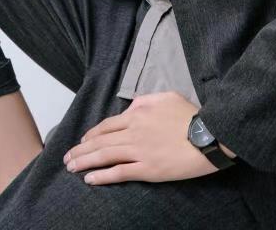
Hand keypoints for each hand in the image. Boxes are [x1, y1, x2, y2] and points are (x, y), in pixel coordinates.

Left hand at [62, 91, 226, 185]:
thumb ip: (144, 101)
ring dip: (85, 162)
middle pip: (100, 141)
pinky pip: (119, 172)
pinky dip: (102, 176)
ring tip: (71, 167)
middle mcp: (133, 131)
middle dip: (81, 150)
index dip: (91, 134)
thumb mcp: (166, 97)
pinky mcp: (147, 169)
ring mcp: (139, 151)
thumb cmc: (190, 115)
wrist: (208, 135)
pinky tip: (90, 178)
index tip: (82, 141)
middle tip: (67, 158)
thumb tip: (130, 108)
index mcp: (137, 113)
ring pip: (105, 156)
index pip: (107, 125)